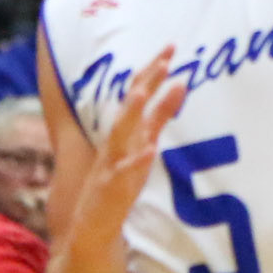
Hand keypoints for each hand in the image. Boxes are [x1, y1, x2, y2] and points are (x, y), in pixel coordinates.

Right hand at [71, 46, 186, 235]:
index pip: (137, 93)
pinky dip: (136, 162)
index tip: (171, 46)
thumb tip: (180, 84)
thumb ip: (160, 117)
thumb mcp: (144, 145)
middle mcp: (117, 143)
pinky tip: (149, 150)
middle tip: (166, 58)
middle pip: (131, 106)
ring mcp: (112, 164)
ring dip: (133, 113)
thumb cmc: (120, 184)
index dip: (153, 70)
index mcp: (125, 132)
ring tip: (146, 92)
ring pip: (120, 134)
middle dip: (147, 81)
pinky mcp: (111, 189)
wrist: (91, 227)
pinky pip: (124, 173)